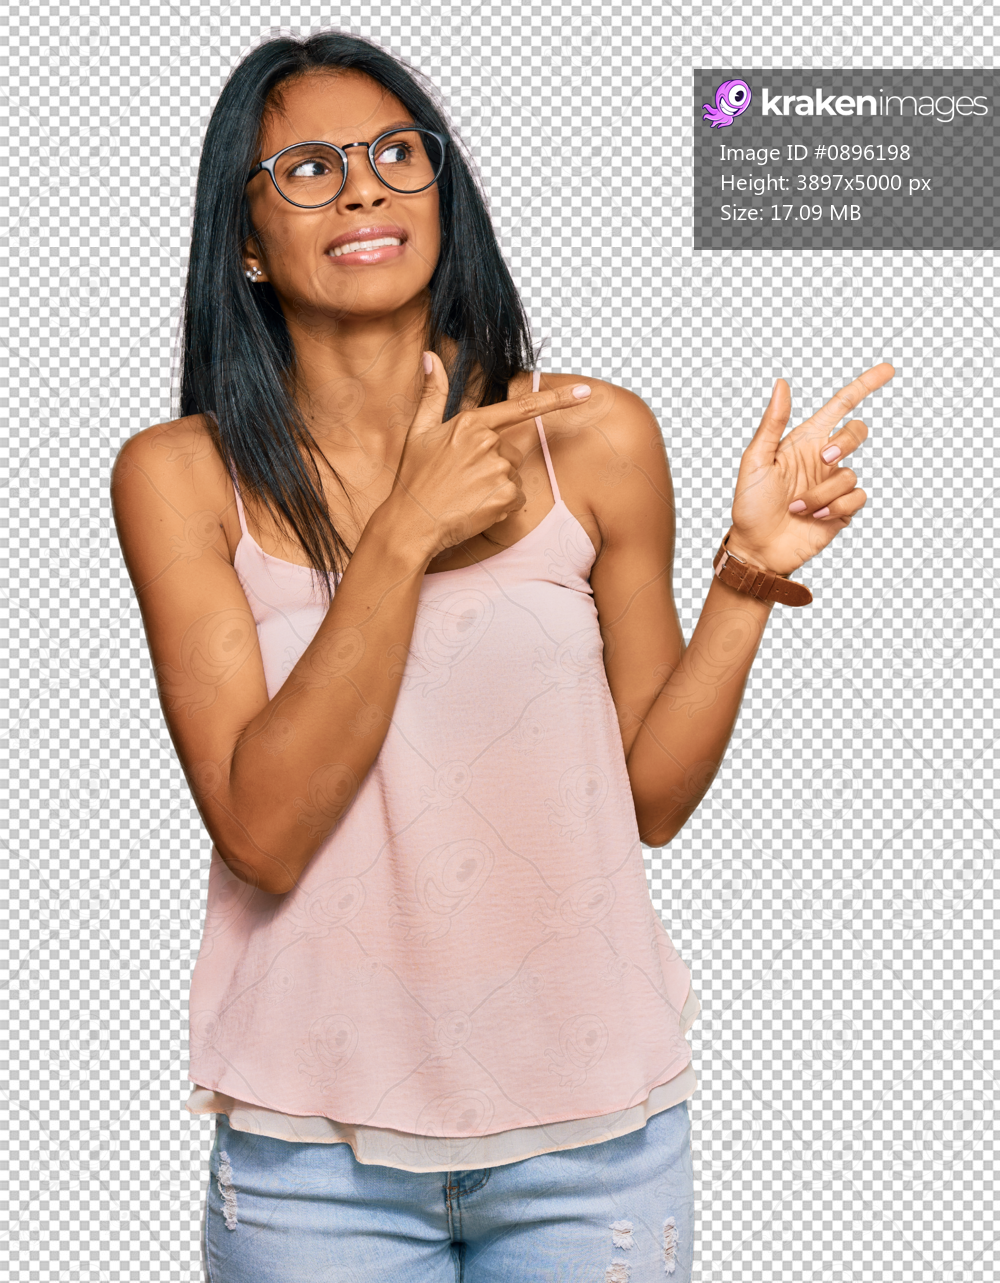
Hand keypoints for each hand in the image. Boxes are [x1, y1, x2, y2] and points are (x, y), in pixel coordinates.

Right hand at [377, 352, 592, 563]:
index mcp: (470, 422)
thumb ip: (432, 393)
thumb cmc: (413, 479)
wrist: (411, 524)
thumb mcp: (418, 432)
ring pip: (514, 475)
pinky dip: (501, 505)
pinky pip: (516, 498)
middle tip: (463, 480)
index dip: (558, 399)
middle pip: (512, 450)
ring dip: (497, 486)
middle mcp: (489, 442)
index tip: (585, 392)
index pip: (521, 407)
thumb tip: (430, 355)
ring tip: (466, 495)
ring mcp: (500, 470)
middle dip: (495, 464)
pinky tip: (476, 508)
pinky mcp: (507, 496)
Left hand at [726, 362, 894, 575]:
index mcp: (804, 441)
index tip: (888, 370)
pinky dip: (836, 507)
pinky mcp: (843, 508)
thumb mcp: (755, 461)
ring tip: (796, 508)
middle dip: (846, 442)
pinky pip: (857, 497)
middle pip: (856, 432)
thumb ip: (772, 423)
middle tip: (824, 458)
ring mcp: (834, 484)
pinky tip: (816, 517)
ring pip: (849, 473)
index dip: (865, 385)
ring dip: (820, 493)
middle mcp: (823, 459)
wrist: (757, 548)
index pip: (840, 406)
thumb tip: (781, 384)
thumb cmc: (750, 505)